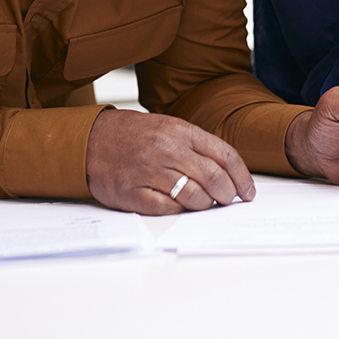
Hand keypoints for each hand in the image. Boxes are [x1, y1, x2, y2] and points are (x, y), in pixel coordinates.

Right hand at [86, 109, 255, 214]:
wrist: (91, 139)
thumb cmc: (133, 135)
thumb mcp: (168, 127)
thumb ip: (196, 145)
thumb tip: (227, 171)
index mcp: (180, 131)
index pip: (225, 155)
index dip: (242, 177)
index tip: (247, 191)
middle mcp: (168, 150)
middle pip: (214, 179)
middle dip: (227, 195)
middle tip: (227, 201)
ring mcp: (150, 171)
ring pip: (194, 197)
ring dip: (204, 205)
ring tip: (202, 203)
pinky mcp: (134, 193)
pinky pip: (168, 210)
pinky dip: (177, 211)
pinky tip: (175, 205)